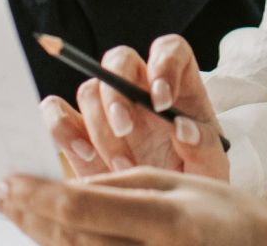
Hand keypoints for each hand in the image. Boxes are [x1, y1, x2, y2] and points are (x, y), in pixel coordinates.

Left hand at [0, 168, 266, 245]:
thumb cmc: (224, 213)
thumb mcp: (175, 184)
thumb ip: (118, 187)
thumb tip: (63, 190)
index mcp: (168, 222)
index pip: (82, 210)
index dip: (36, 196)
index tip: (5, 180)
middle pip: (68, 239)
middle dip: (27, 213)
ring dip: (36, 233)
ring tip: (12, 208)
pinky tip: (45, 233)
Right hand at [39, 36, 228, 180]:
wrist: (164, 216)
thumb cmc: (191, 181)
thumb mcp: (210, 168)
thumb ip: (204, 146)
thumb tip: (183, 128)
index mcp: (178, 86)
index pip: (169, 50)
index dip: (163, 64)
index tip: (162, 101)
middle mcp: (139, 88)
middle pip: (119, 60)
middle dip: (118, 93)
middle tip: (126, 129)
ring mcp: (106, 108)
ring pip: (89, 89)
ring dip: (99, 127)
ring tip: (122, 165)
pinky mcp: (77, 131)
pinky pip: (55, 111)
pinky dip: (62, 129)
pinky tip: (86, 155)